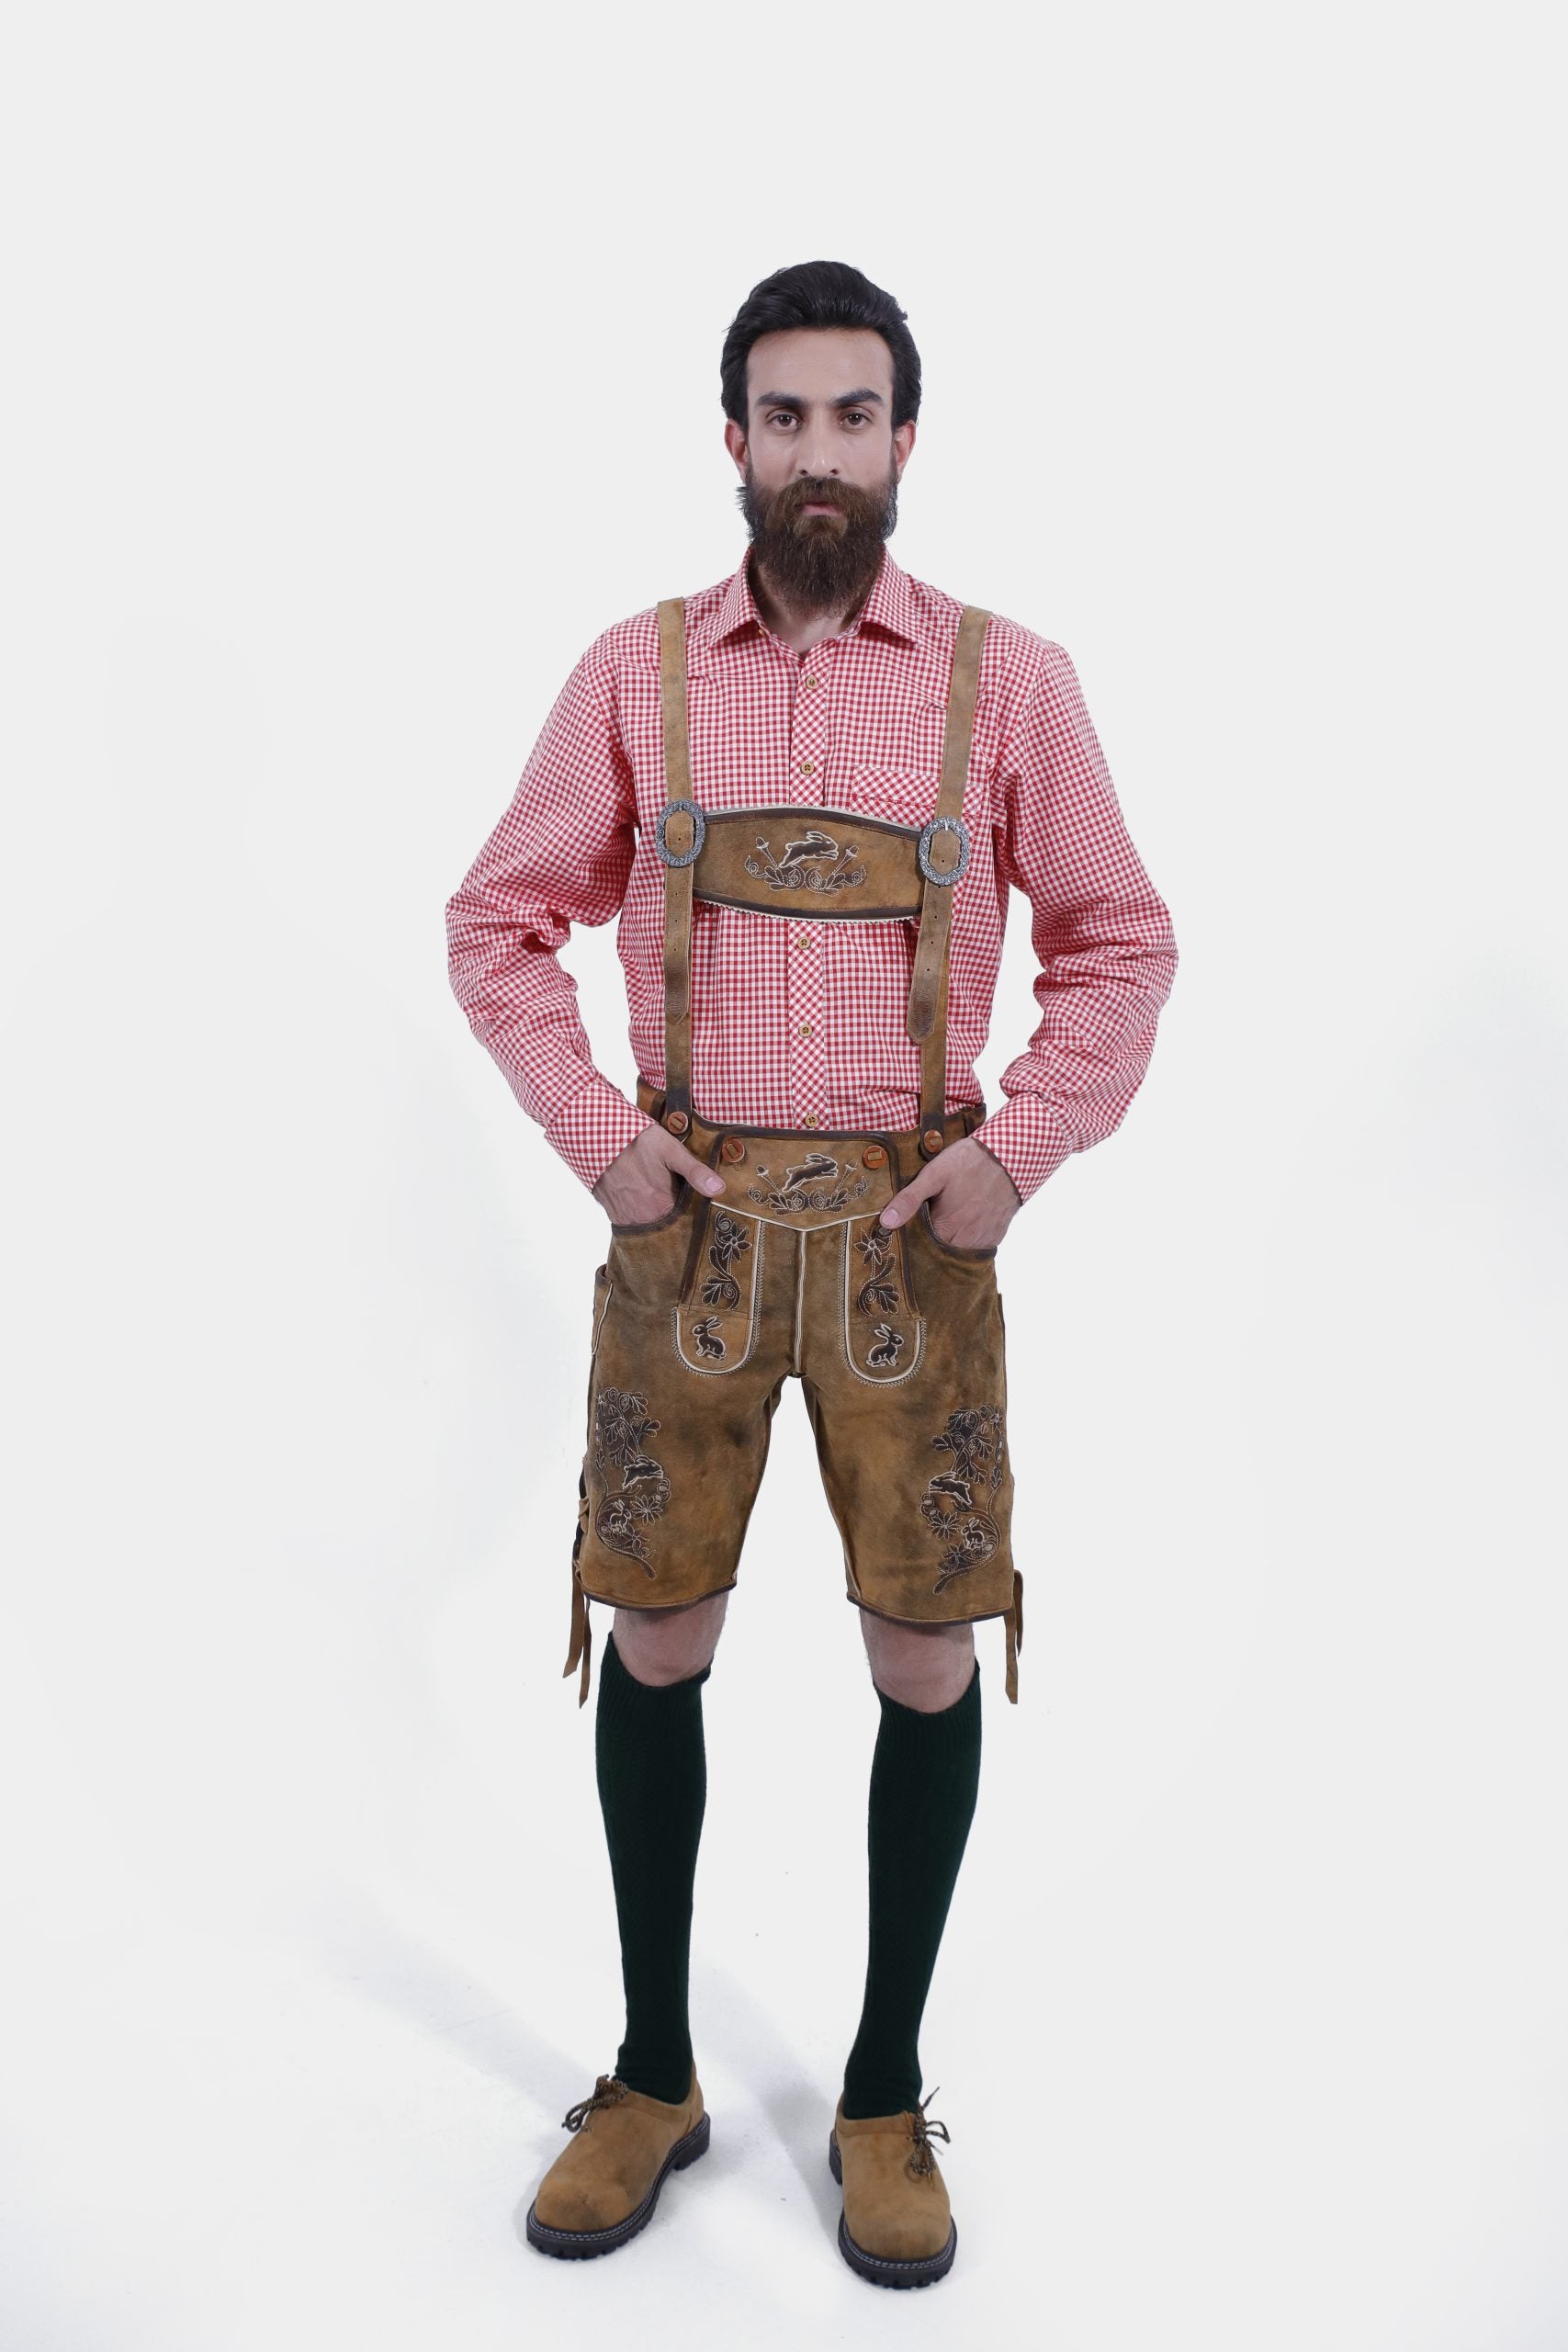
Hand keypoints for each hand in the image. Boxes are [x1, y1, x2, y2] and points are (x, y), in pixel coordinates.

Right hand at [592, 1124, 725, 1224]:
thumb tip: (720, 1190)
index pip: (687, 1225)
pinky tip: (649, 1208)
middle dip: (679, 1226)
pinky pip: (633, 1225)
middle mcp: (644, 1218)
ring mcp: (627, 1218)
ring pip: (651, 1229)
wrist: (597, 1137)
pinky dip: (643, 1221)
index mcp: (663, 1206)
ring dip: (661, 1224)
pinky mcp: (614, 1213)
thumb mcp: (671, 1151)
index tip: (706, 1218)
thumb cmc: (638, 1142)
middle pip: (668, 1230)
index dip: (696, 1221)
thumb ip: (696, 1172)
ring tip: (669, 1211)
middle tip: (688, 1216)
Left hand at [876, 1136, 1021, 1250]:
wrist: (1010, 1156)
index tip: (902, 1237)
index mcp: (946, 1228)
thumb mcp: (934, 1174)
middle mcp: (966, 1240)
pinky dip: (967, 1241)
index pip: (920, 1249)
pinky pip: (977, 1248)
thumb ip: (909, 1199)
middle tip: (920, 1232)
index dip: (911, 1243)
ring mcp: (983, 1239)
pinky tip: (961, 1226)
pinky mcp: (996, 1236)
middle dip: (928, 1246)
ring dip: (948, 1245)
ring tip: (941, 1228)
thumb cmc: (968, 1162)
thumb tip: (886, 1222)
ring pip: (958, 1253)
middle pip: (940, 1253)